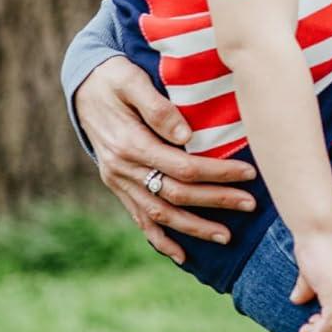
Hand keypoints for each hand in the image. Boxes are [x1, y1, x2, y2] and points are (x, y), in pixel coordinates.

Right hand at [73, 56, 256, 262]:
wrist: (80, 84)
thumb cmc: (113, 77)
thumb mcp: (131, 80)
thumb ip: (157, 107)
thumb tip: (185, 135)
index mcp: (130, 143)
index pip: (183, 166)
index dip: (218, 173)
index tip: (249, 173)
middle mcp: (123, 168)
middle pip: (177, 194)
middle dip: (216, 201)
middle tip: (250, 204)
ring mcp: (118, 180)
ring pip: (159, 213)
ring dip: (193, 228)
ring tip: (226, 236)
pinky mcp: (117, 185)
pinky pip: (139, 218)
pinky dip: (160, 239)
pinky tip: (181, 255)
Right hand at [291, 233, 331, 331]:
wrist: (318, 227)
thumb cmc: (319, 243)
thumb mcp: (321, 270)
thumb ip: (312, 287)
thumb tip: (296, 299)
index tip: (328, 322)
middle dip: (331, 331)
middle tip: (310, 327)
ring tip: (305, 330)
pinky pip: (331, 321)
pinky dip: (321, 331)